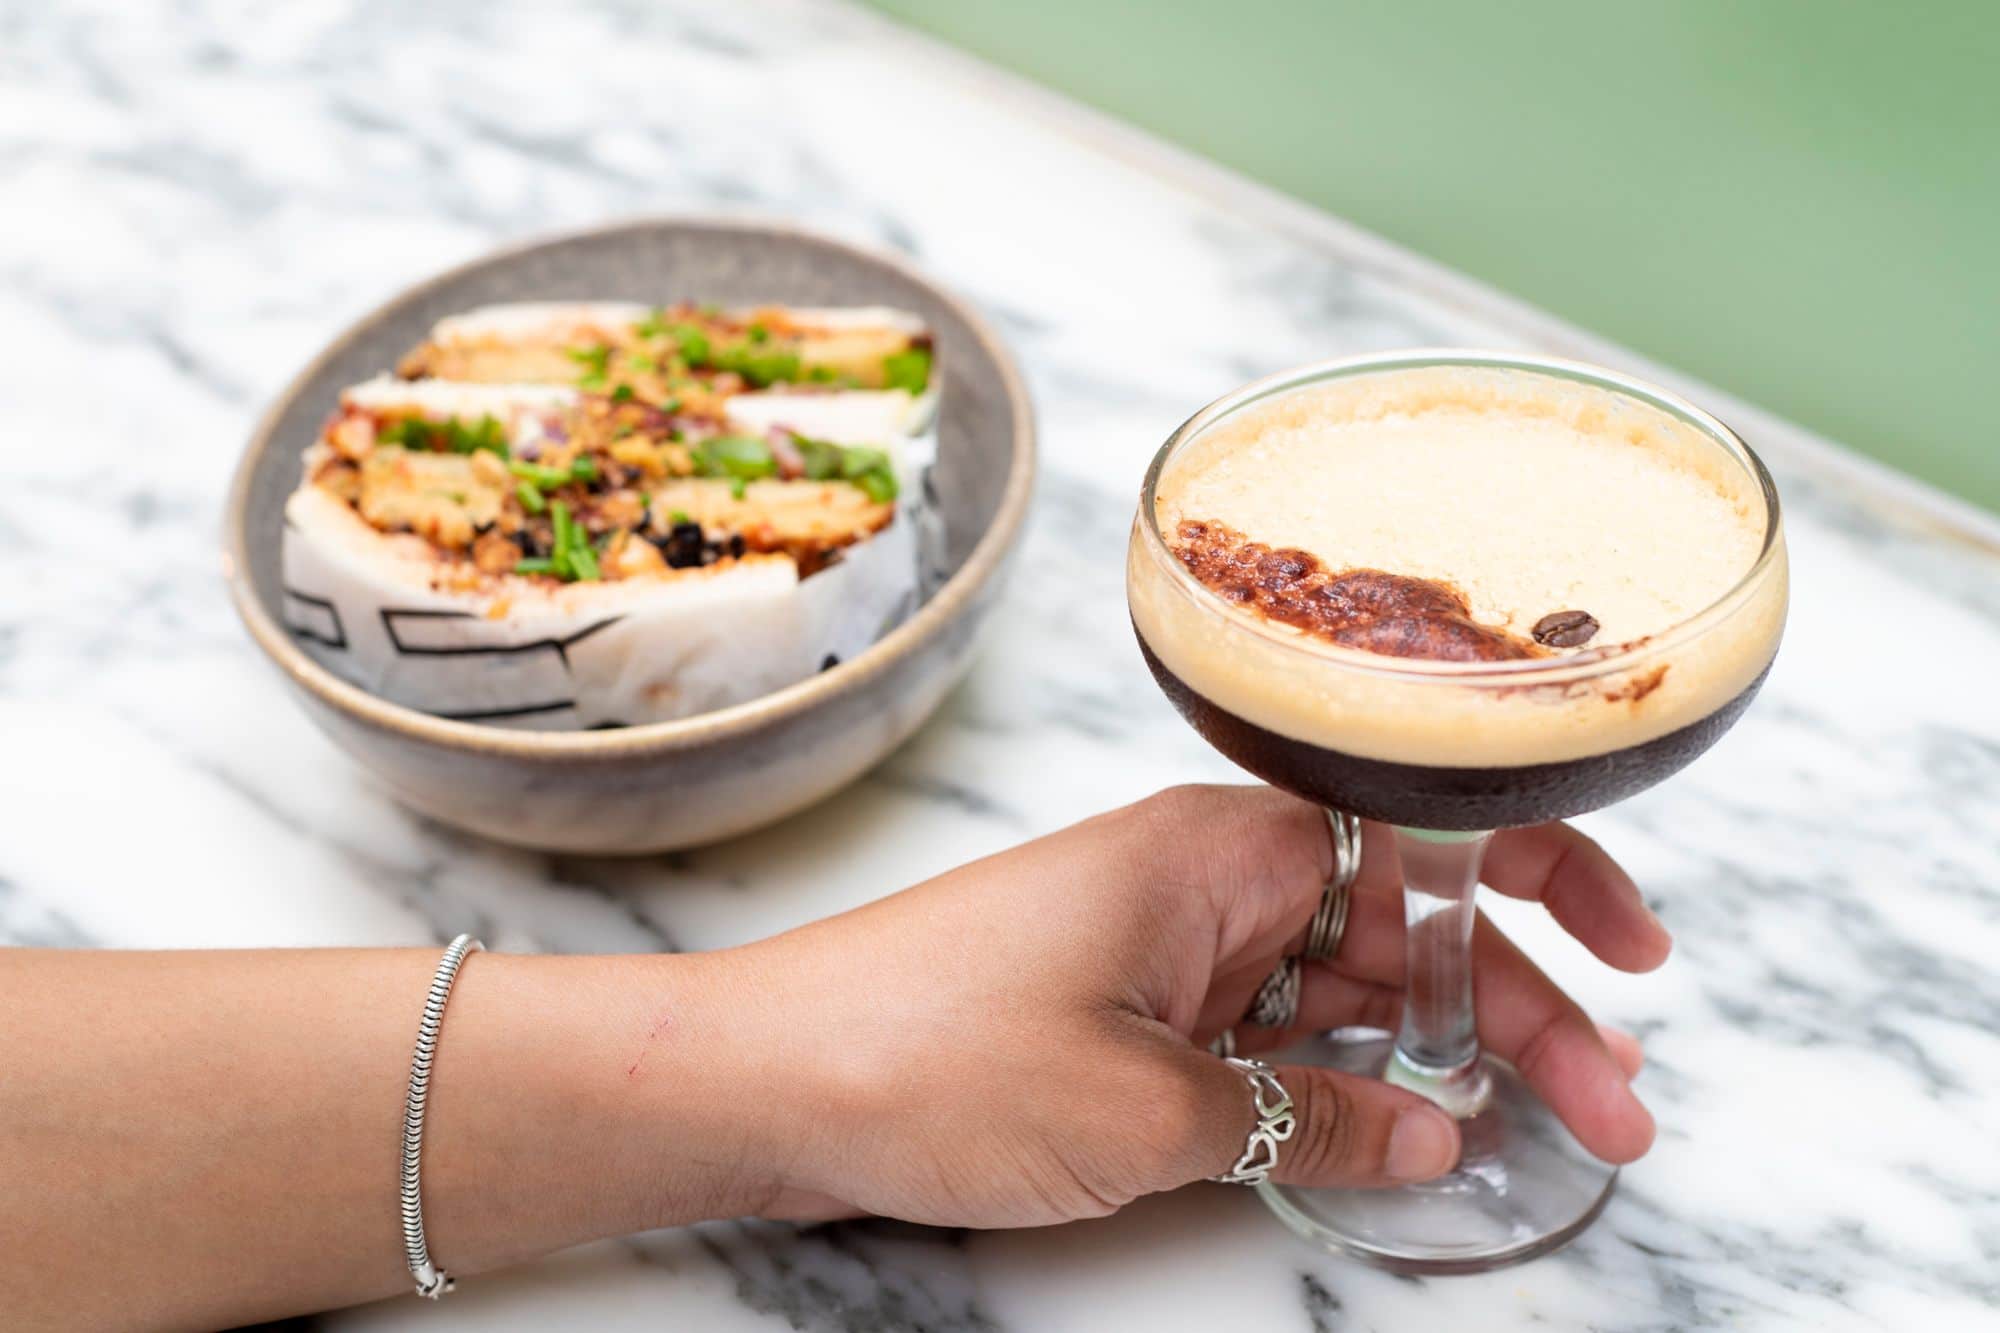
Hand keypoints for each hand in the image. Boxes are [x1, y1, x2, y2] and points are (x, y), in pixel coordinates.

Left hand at [735, 784, 1667, 1226]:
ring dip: (1439, 1054)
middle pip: (1403, 926)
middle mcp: (1205, 878)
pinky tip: (1402, 1130)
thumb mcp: (1145, 1105)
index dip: (1544, 876)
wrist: (766, 1080)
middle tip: (1611, 1103)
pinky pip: (1272, 1034)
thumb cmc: (926, 1051)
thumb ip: (1305, 1116)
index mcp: (1218, 847)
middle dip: (1517, 1007)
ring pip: (1345, 988)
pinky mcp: (1131, 1010)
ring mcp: (1170, 947)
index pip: (1421, 835)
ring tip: (1541, 1127)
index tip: (1634, 946)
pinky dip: (1342, 1080)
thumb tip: (1431, 1131)